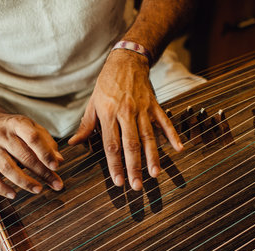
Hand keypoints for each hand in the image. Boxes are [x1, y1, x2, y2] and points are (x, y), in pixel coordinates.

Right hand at [0, 114, 63, 198]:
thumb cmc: (20, 129)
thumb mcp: (35, 129)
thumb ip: (48, 144)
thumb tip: (59, 161)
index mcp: (18, 124)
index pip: (32, 138)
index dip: (45, 153)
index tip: (56, 166)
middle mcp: (4, 136)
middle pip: (23, 156)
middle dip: (42, 172)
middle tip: (56, 184)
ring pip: (7, 168)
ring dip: (24, 181)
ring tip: (38, 190)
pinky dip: (1, 188)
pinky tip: (13, 195)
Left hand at [68, 50, 182, 190]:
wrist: (127, 60)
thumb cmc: (107, 83)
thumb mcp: (93, 102)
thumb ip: (87, 126)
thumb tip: (74, 143)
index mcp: (108, 114)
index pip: (111, 145)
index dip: (115, 165)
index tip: (117, 181)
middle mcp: (126, 113)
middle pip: (131, 145)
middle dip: (134, 167)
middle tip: (137, 186)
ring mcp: (142, 110)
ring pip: (148, 137)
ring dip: (152, 157)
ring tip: (155, 174)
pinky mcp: (155, 105)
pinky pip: (165, 122)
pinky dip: (172, 135)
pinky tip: (179, 149)